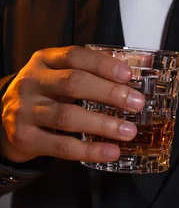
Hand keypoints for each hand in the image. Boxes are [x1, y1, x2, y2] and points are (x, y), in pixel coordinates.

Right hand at [1, 46, 144, 163]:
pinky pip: (62, 146)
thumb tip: (138, 67)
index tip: (128, 75)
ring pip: (68, 116)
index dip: (103, 64)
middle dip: (109, 93)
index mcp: (44, 60)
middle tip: (136, 103)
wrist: (4, 117)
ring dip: (103, 124)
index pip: (74, 56)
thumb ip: (91, 70)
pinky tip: (110, 151)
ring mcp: (26, 110)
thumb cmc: (44, 93)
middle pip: (73, 84)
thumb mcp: (59, 73)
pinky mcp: (26, 137)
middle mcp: (32, 82)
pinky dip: (90, 150)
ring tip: (128, 131)